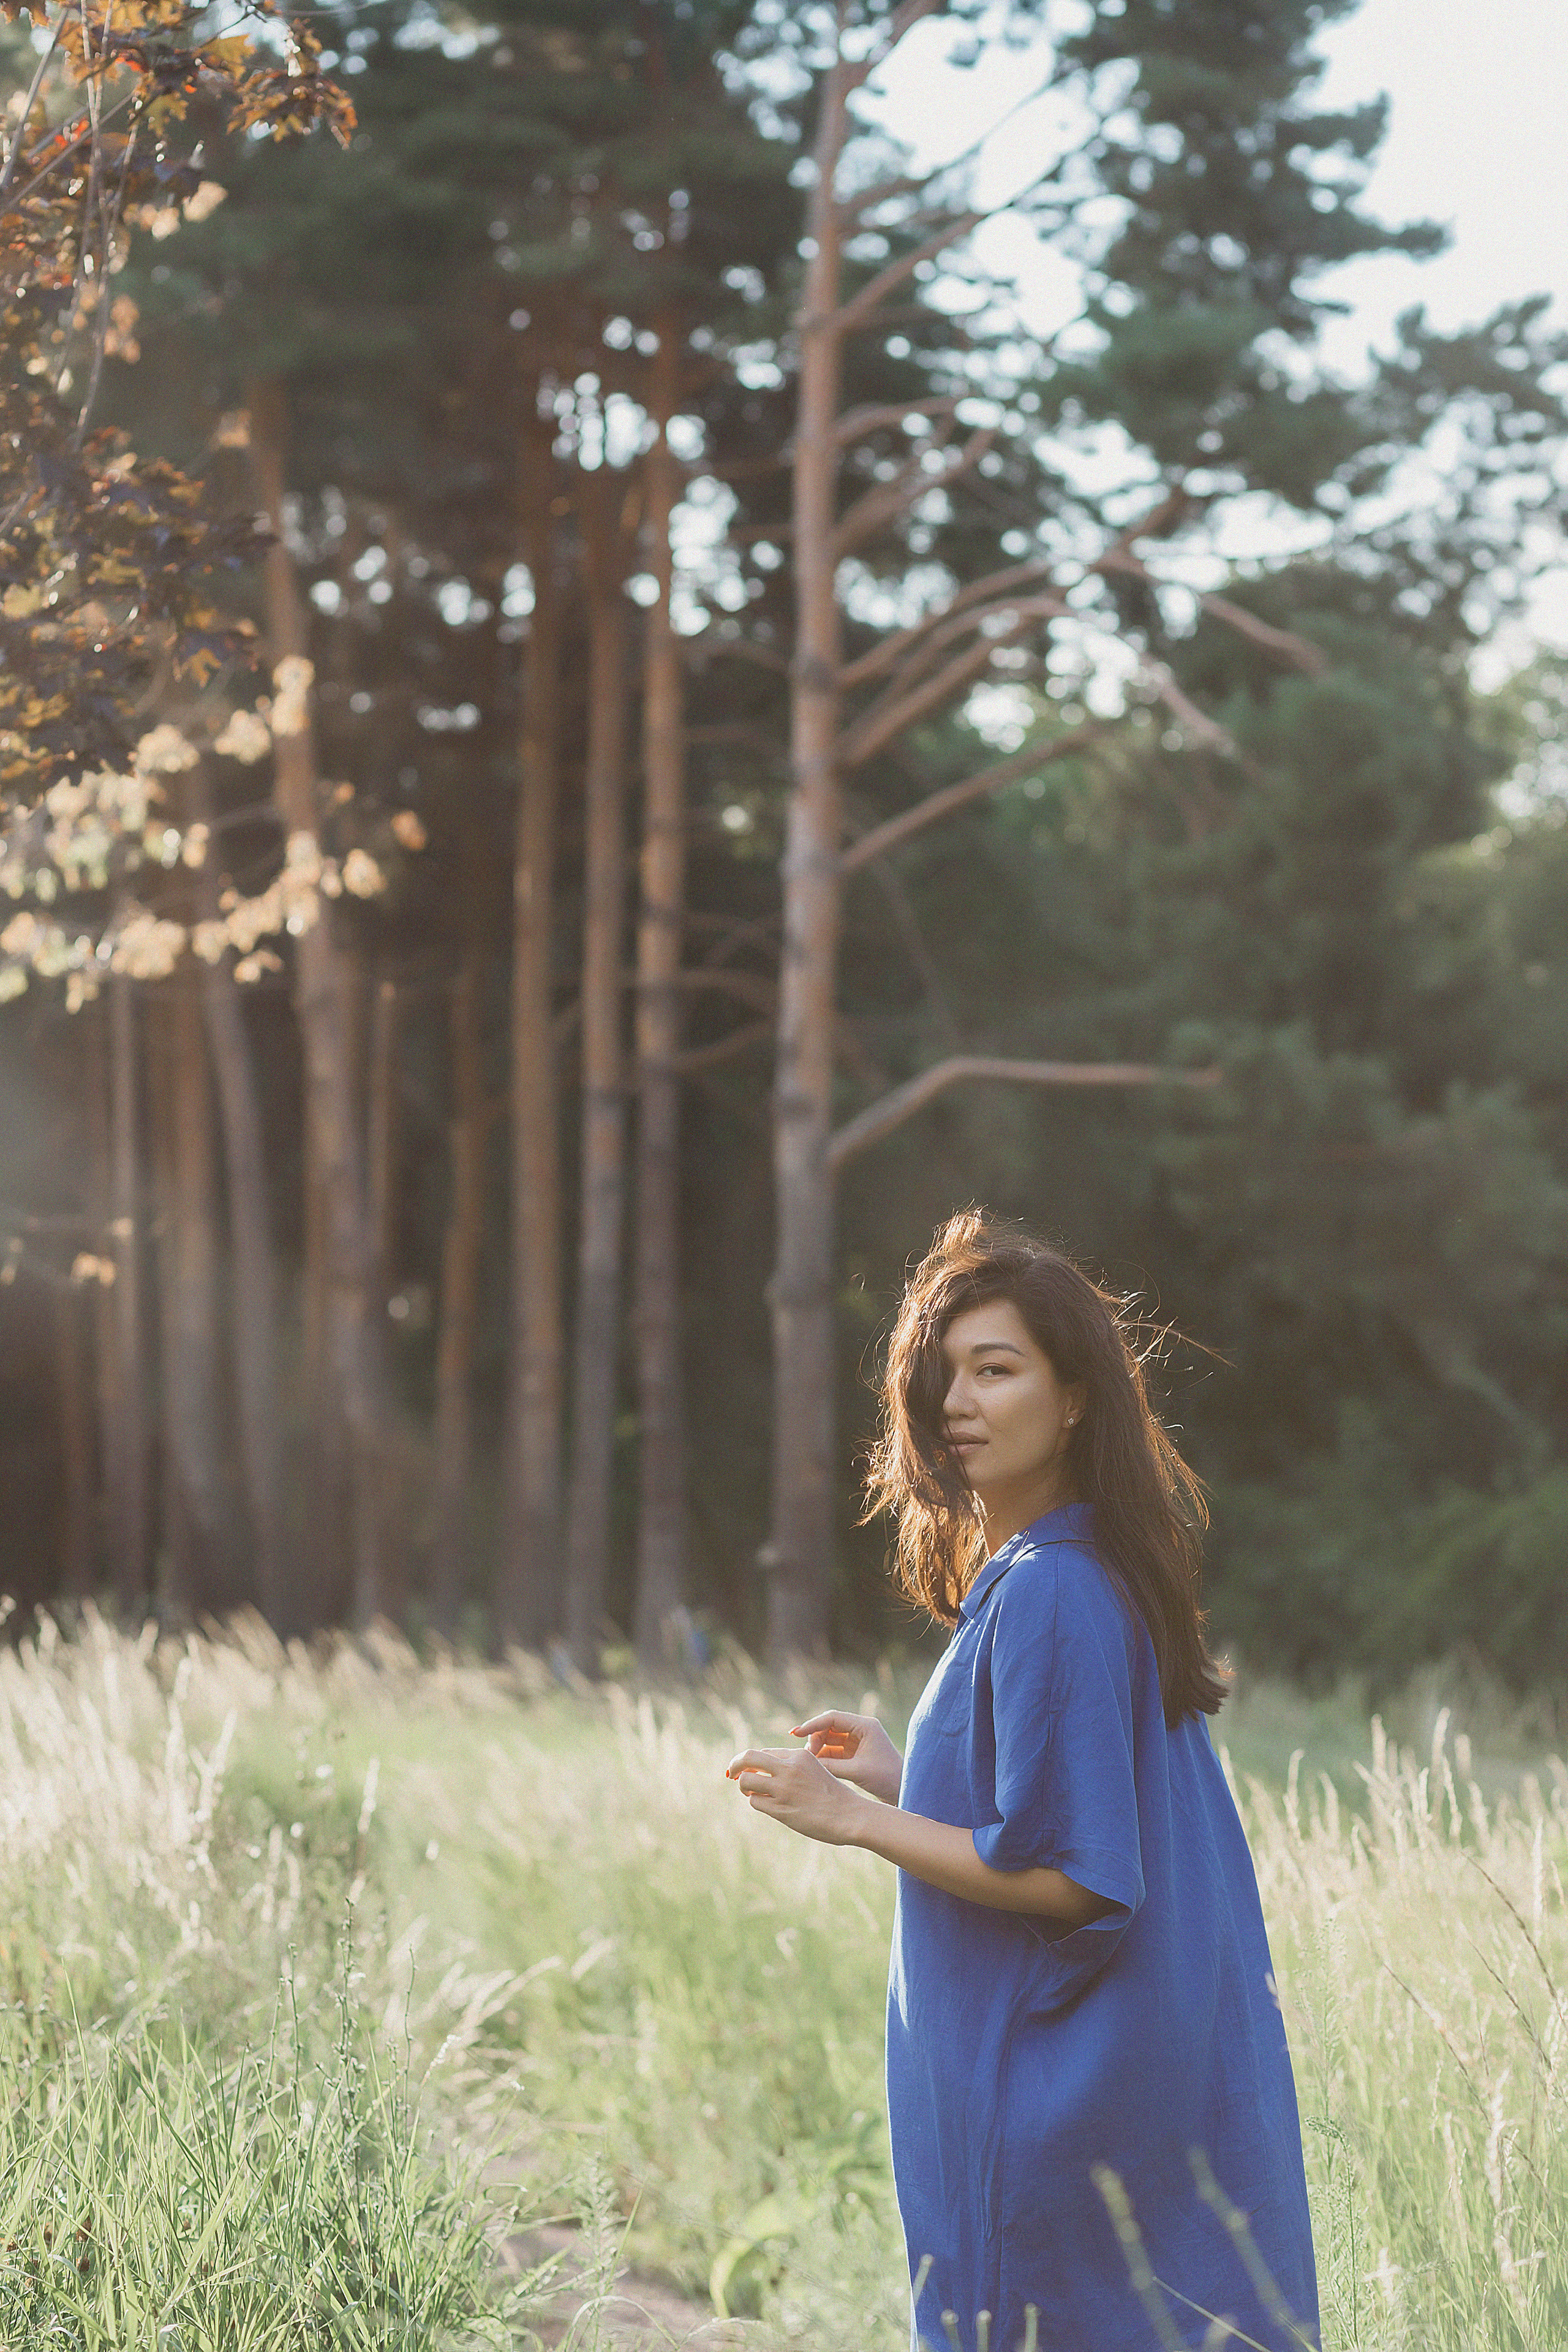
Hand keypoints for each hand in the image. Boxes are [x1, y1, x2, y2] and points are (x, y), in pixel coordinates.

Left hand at [725, 1747, 862, 1845]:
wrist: (851, 1816)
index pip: (765, 1753)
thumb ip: (791, 1768)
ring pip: (747, 1780)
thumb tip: (764, 1771)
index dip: (753, 1761)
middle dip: (736, 1764)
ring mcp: (784, 1789)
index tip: (747, 1768)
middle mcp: (789, 1768)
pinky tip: (766, 1805)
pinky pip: (755, 1801)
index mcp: (799, 1756)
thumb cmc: (833, 1796)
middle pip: (748, 1758)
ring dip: (744, 1786)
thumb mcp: (814, 1771)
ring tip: (751, 1792)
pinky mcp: (781, 1809)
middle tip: (731, 1772)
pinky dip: (756, 1801)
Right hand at [790, 1710, 902, 1806]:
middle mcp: (861, 1729)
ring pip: (829, 1738)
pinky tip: (816, 1764)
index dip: (812, 1724)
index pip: (833, 1717)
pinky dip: (824, 1755)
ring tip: (810, 1761)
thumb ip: (831, 1765)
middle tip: (807, 1755)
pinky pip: (833, 1749)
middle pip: (829, 1726)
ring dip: (818, 1747)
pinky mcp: (854, 1752)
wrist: (902, 1791)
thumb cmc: (885, 1779)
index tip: (796, 1733)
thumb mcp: (856, 1771)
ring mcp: (857, 1740)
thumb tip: (807, 1762)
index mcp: (865, 1726)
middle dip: (815, 1738)